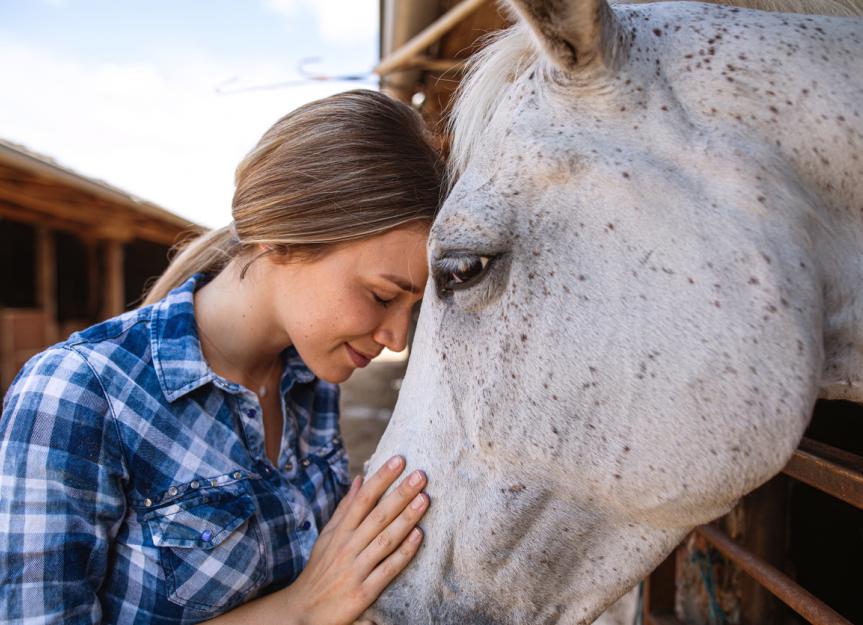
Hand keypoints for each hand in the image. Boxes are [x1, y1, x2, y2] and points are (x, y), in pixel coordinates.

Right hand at [284, 456, 428, 624]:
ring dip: (406, 518)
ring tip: (425, 499)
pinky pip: (388, 569)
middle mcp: (348, 547)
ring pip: (385, 539)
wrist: (303, 610)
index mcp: (340, 531)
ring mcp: (357, 569)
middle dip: (400, 494)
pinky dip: (403, 552)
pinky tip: (419, 536)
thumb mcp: (327, 536)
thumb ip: (345, 508)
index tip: (399, 460)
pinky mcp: (364, 592)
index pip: (363, 499)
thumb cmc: (320, 569)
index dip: (381, 478)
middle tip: (420, 475)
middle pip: (378, 515)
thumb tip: (360, 479)